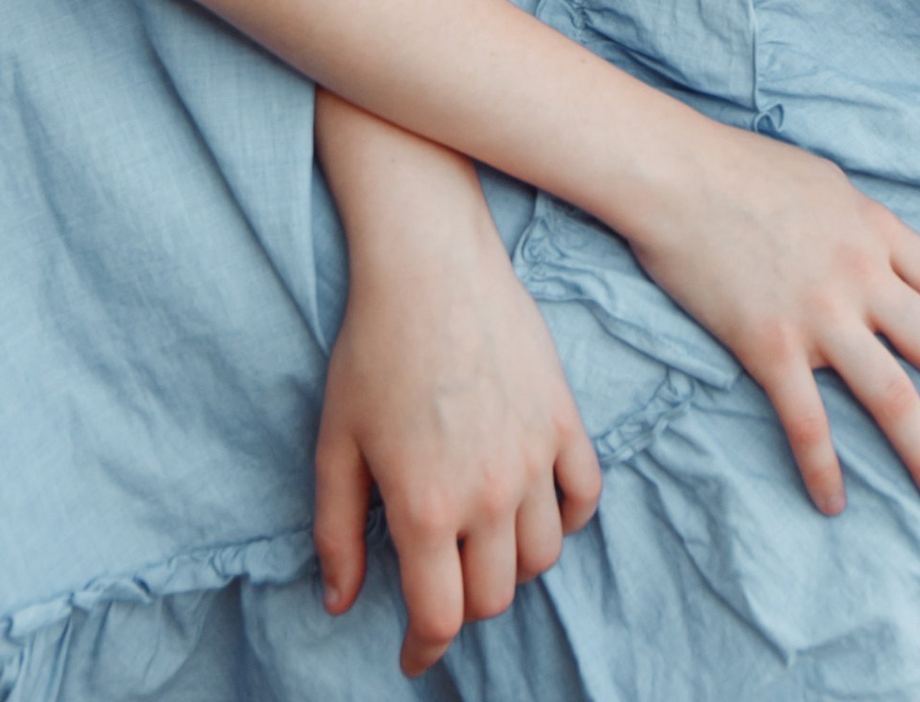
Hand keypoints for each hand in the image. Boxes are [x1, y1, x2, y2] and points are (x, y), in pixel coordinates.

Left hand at [314, 171, 601, 676]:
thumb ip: (337, 532)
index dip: (423, 650)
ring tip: (483, 553)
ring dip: (511, 570)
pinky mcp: (563, 419)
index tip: (413, 657)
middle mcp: (486, 494)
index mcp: (424, 507)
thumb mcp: (336, 444)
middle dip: (463, 609)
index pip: (439, 616)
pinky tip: (538, 513)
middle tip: (441, 590)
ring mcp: (532, 457)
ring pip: (542, 557)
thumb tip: (341, 602)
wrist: (429, 262)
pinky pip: (583, 498)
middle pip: (492, 596)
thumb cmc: (373, 348)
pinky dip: (566, 520)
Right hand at [619, 123, 919, 519]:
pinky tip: (834, 501)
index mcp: (879, 231)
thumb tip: (883, 255)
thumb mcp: (828, 185)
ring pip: (893, 396)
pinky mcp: (769, 344)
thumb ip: (864, 228)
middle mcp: (863, 274)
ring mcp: (818, 312)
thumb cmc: (744, 170)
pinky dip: (824, 468)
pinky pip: (807, 421)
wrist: (676, 173)